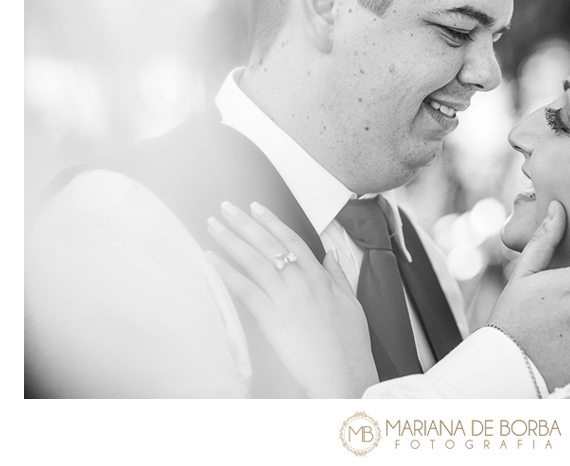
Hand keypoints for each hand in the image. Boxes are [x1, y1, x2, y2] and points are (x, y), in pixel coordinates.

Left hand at [205, 201, 377, 397]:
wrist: (344, 373)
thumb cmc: (349, 344)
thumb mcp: (350, 303)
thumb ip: (338, 275)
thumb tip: (331, 254)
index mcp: (320, 278)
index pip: (291, 241)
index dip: (272, 222)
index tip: (256, 207)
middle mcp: (302, 282)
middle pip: (269, 244)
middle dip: (246, 223)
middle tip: (226, 206)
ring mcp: (286, 298)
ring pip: (254, 260)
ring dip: (231, 240)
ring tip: (213, 224)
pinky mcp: (272, 317)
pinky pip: (245, 289)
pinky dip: (226, 272)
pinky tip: (211, 259)